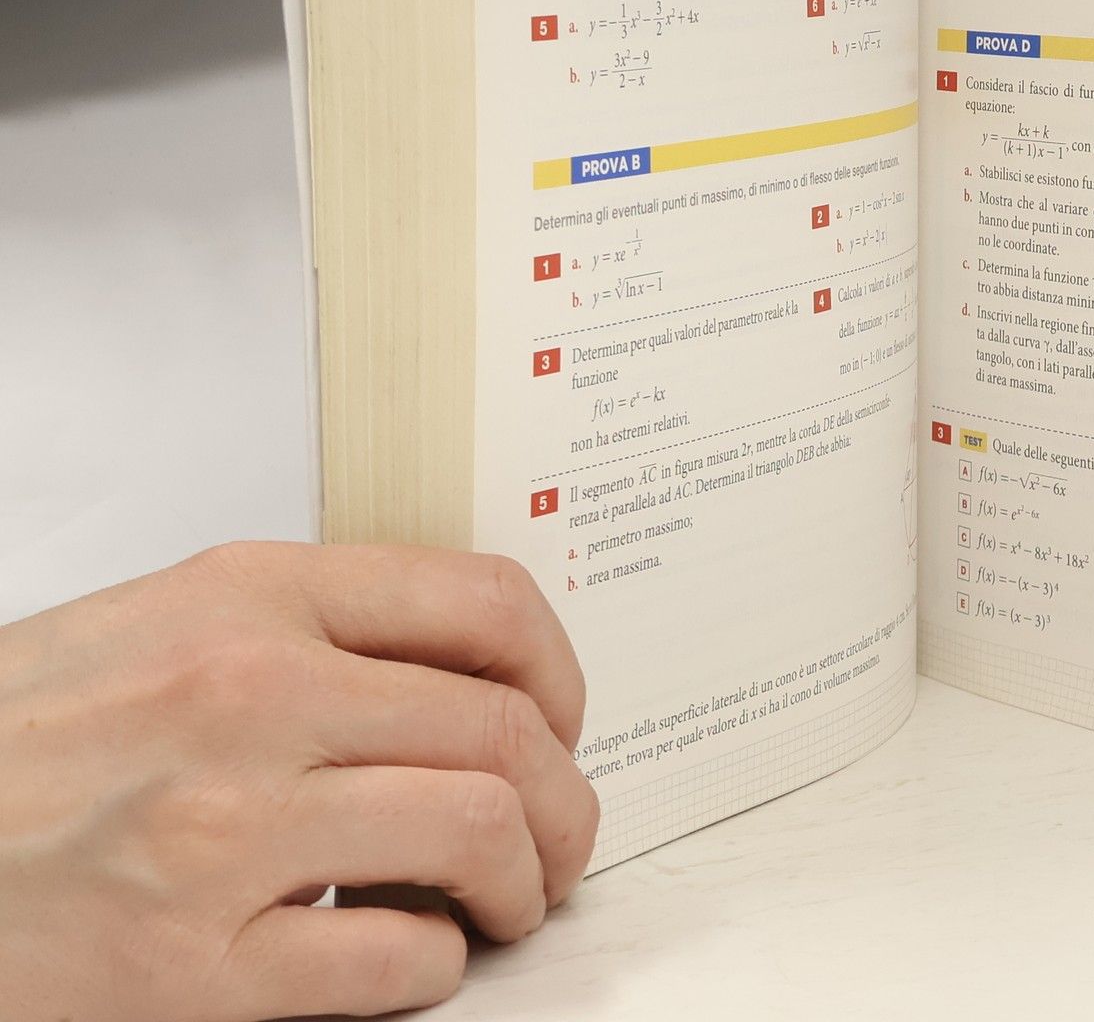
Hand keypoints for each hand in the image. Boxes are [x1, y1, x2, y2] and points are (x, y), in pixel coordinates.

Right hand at [0, 542, 598, 1020]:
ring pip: (474, 832)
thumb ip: (308, 627)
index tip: (564, 716)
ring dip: (525, 879)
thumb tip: (458, 672)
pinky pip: (389, 961)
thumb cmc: (19, 739)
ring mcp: (219, 831)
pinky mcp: (185, 970)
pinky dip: (435, 964)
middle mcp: (246, 695)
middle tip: (561, 834)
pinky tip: (415, 955)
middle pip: (502, 728)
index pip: (483, 602)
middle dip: (565, 795)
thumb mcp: (162, 623)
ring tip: (510, 898)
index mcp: (250, 596)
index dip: (560, 668)